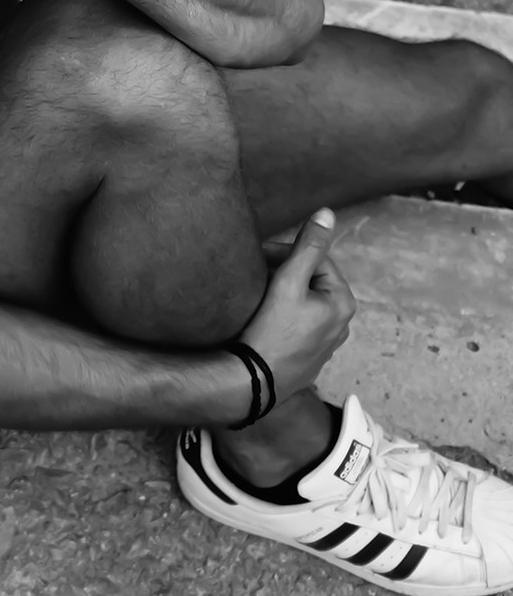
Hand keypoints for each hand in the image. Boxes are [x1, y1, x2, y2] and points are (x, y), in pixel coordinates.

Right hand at [235, 209, 355, 409]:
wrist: (253, 383)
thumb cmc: (271, 331)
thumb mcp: (289, 281)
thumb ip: (308, 245)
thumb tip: (327, 213)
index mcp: (343, 303)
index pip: (316, 258)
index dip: (286, 252)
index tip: (260, 256)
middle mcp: (342, 325)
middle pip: (311, 280)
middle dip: (285, 272)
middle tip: (257, 274)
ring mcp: (326, 344)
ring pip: (304, 302)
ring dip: (283, 292)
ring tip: (258, 295)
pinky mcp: (310, 357)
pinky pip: (299, 324)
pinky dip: (283, 315)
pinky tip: (263, 318)